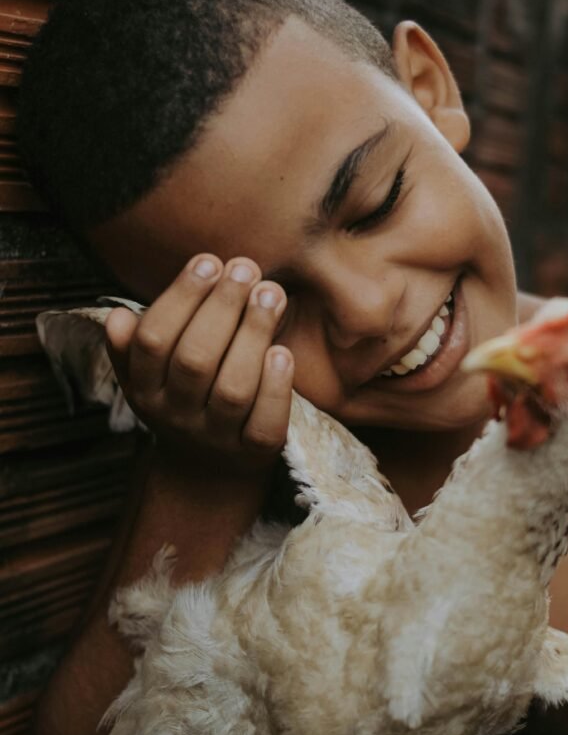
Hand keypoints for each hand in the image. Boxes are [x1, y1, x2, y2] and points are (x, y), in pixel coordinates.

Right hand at [104, 255, 292, 469]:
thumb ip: (133, 346)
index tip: (208, 261)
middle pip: (195, 360)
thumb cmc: (183, 398)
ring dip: (253, 336)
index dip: (181, 299)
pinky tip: (283, 351)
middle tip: (245, 268)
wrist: (207, 472)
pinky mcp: (255, 453)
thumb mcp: (148, 377)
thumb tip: (117, 317)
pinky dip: (275, 387)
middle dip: (221, 308)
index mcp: (145, 389)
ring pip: (232, 389)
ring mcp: (216, 437)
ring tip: (271, 293)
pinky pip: (264, 424)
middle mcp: (176, 415)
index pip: (154, 341)